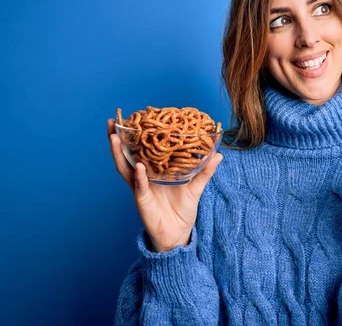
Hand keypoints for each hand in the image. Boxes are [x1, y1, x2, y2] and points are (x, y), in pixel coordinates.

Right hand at [107, 118, 222, 251]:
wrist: (179, 234)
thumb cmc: (183, 210)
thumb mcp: (196, 187)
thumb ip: (205, 171)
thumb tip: (219, 154)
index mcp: (154, 171)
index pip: (141, 150)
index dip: (135, 136)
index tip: (132, 118)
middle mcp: (143, 177)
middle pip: (126, 155)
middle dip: (117, 140)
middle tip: (111, 122)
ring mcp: (140, 188)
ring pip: (125, 168)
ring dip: (118, 153)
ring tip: (114, 137)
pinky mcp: (142, 201)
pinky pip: (139, 187)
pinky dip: (139, 176)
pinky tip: (139, 167)